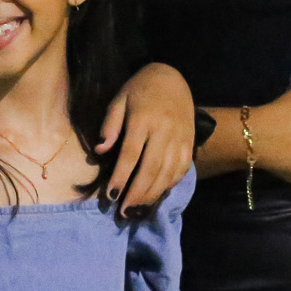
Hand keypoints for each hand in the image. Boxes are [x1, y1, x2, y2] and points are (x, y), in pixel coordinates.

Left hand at [97, 63, 194, 213]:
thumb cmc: (139, 90)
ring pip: (167, 172)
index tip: (111, 195)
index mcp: (143, 120)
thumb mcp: (119, 100)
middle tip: (123, 212)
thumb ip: (110, 125)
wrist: (172, 78)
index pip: (131, 154)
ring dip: (152, 194)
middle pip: (151, 168)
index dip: (121, 177)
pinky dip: (170, 184)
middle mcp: (163, 131)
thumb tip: (101, 151)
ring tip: (138, 209)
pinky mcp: (190, 142)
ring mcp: (179, 138)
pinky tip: (158, 194)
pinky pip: (182, 168)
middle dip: (136, 193)